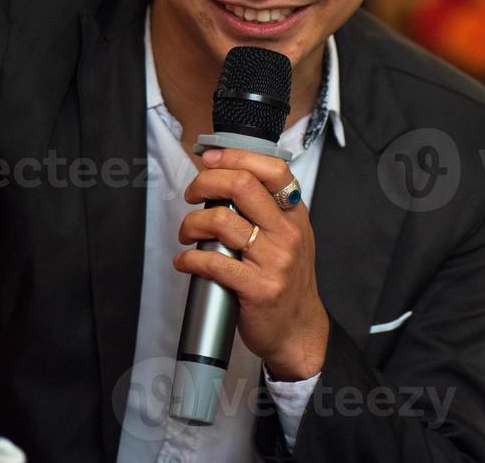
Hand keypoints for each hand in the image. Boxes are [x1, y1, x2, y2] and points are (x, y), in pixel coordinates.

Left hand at [175, 149, 328, 380]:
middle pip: (241, 185)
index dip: (235, 156)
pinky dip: (189, 259)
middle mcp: (287, 233)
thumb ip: (267, 210)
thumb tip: (227, 180)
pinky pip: (213, 263)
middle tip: (192, 194)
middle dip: (205, 183)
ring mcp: (274, 260)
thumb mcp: (290, 237)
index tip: (210, 159)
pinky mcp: (257, 288)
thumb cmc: (286, 281)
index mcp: (295, 215)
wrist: (298, 329)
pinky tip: (185, 262)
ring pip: (221, 221)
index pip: (272, 169)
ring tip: (187, 233)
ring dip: (191, 224)